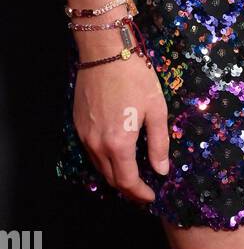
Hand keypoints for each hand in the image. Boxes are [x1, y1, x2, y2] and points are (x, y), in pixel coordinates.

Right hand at [73, 52, 170, 202]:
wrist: (105, 52)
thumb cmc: (135, 77)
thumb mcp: (155, 108)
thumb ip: (158, 143)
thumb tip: (161, 170)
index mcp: (118, 143)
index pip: (127, 181)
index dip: (139, 194)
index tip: (151, 196)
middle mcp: (97, 144)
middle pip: (111, 178)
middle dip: (128, 188)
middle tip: (143, 189)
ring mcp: (84, 135)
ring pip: (99, 166)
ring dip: (115, 174)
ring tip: (132, 174)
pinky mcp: (77, 124)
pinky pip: (91, 151)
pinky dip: (104, 160)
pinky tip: (116, 153)